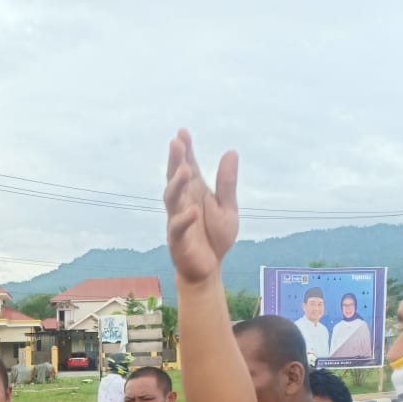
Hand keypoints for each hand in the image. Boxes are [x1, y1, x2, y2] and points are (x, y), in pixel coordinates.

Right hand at [164, 129, 238, 284]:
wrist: (209, 268)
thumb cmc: (215, 237)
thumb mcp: (227, 207)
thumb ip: (227, 182)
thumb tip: (231, 152)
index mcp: (195, 192)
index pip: (188, 167)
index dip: (185, 150)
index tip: (182, 132)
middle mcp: (183, 203)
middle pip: (175, 178)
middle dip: (174, 160)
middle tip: (176, 143)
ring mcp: (178, 220)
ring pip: (172, 199)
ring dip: (176, 185)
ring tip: (184, 170)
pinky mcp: (178, 240)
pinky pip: (178, 228)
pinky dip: (184, 220)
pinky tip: (193, 211)